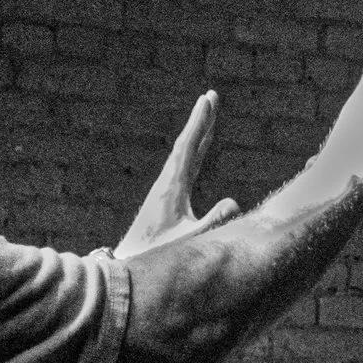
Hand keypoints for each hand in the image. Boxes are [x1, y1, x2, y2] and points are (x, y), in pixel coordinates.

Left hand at [114, 91, 241, 258]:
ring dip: (198, 136)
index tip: (208, 100)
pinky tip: (196, 154)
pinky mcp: (165, 200)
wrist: (129, 265)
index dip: (200, 123)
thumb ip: (212, 221)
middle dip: (201, 122)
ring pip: (184, 155)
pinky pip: (183, 168)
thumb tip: (233, 201)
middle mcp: (167, 184)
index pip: (188, 148)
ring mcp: (165, 191)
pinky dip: (193, 154)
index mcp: (172, 187)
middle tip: (211, 98)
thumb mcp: (190, 239)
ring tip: (209, 120)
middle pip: (187, 145)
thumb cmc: (158, 255)